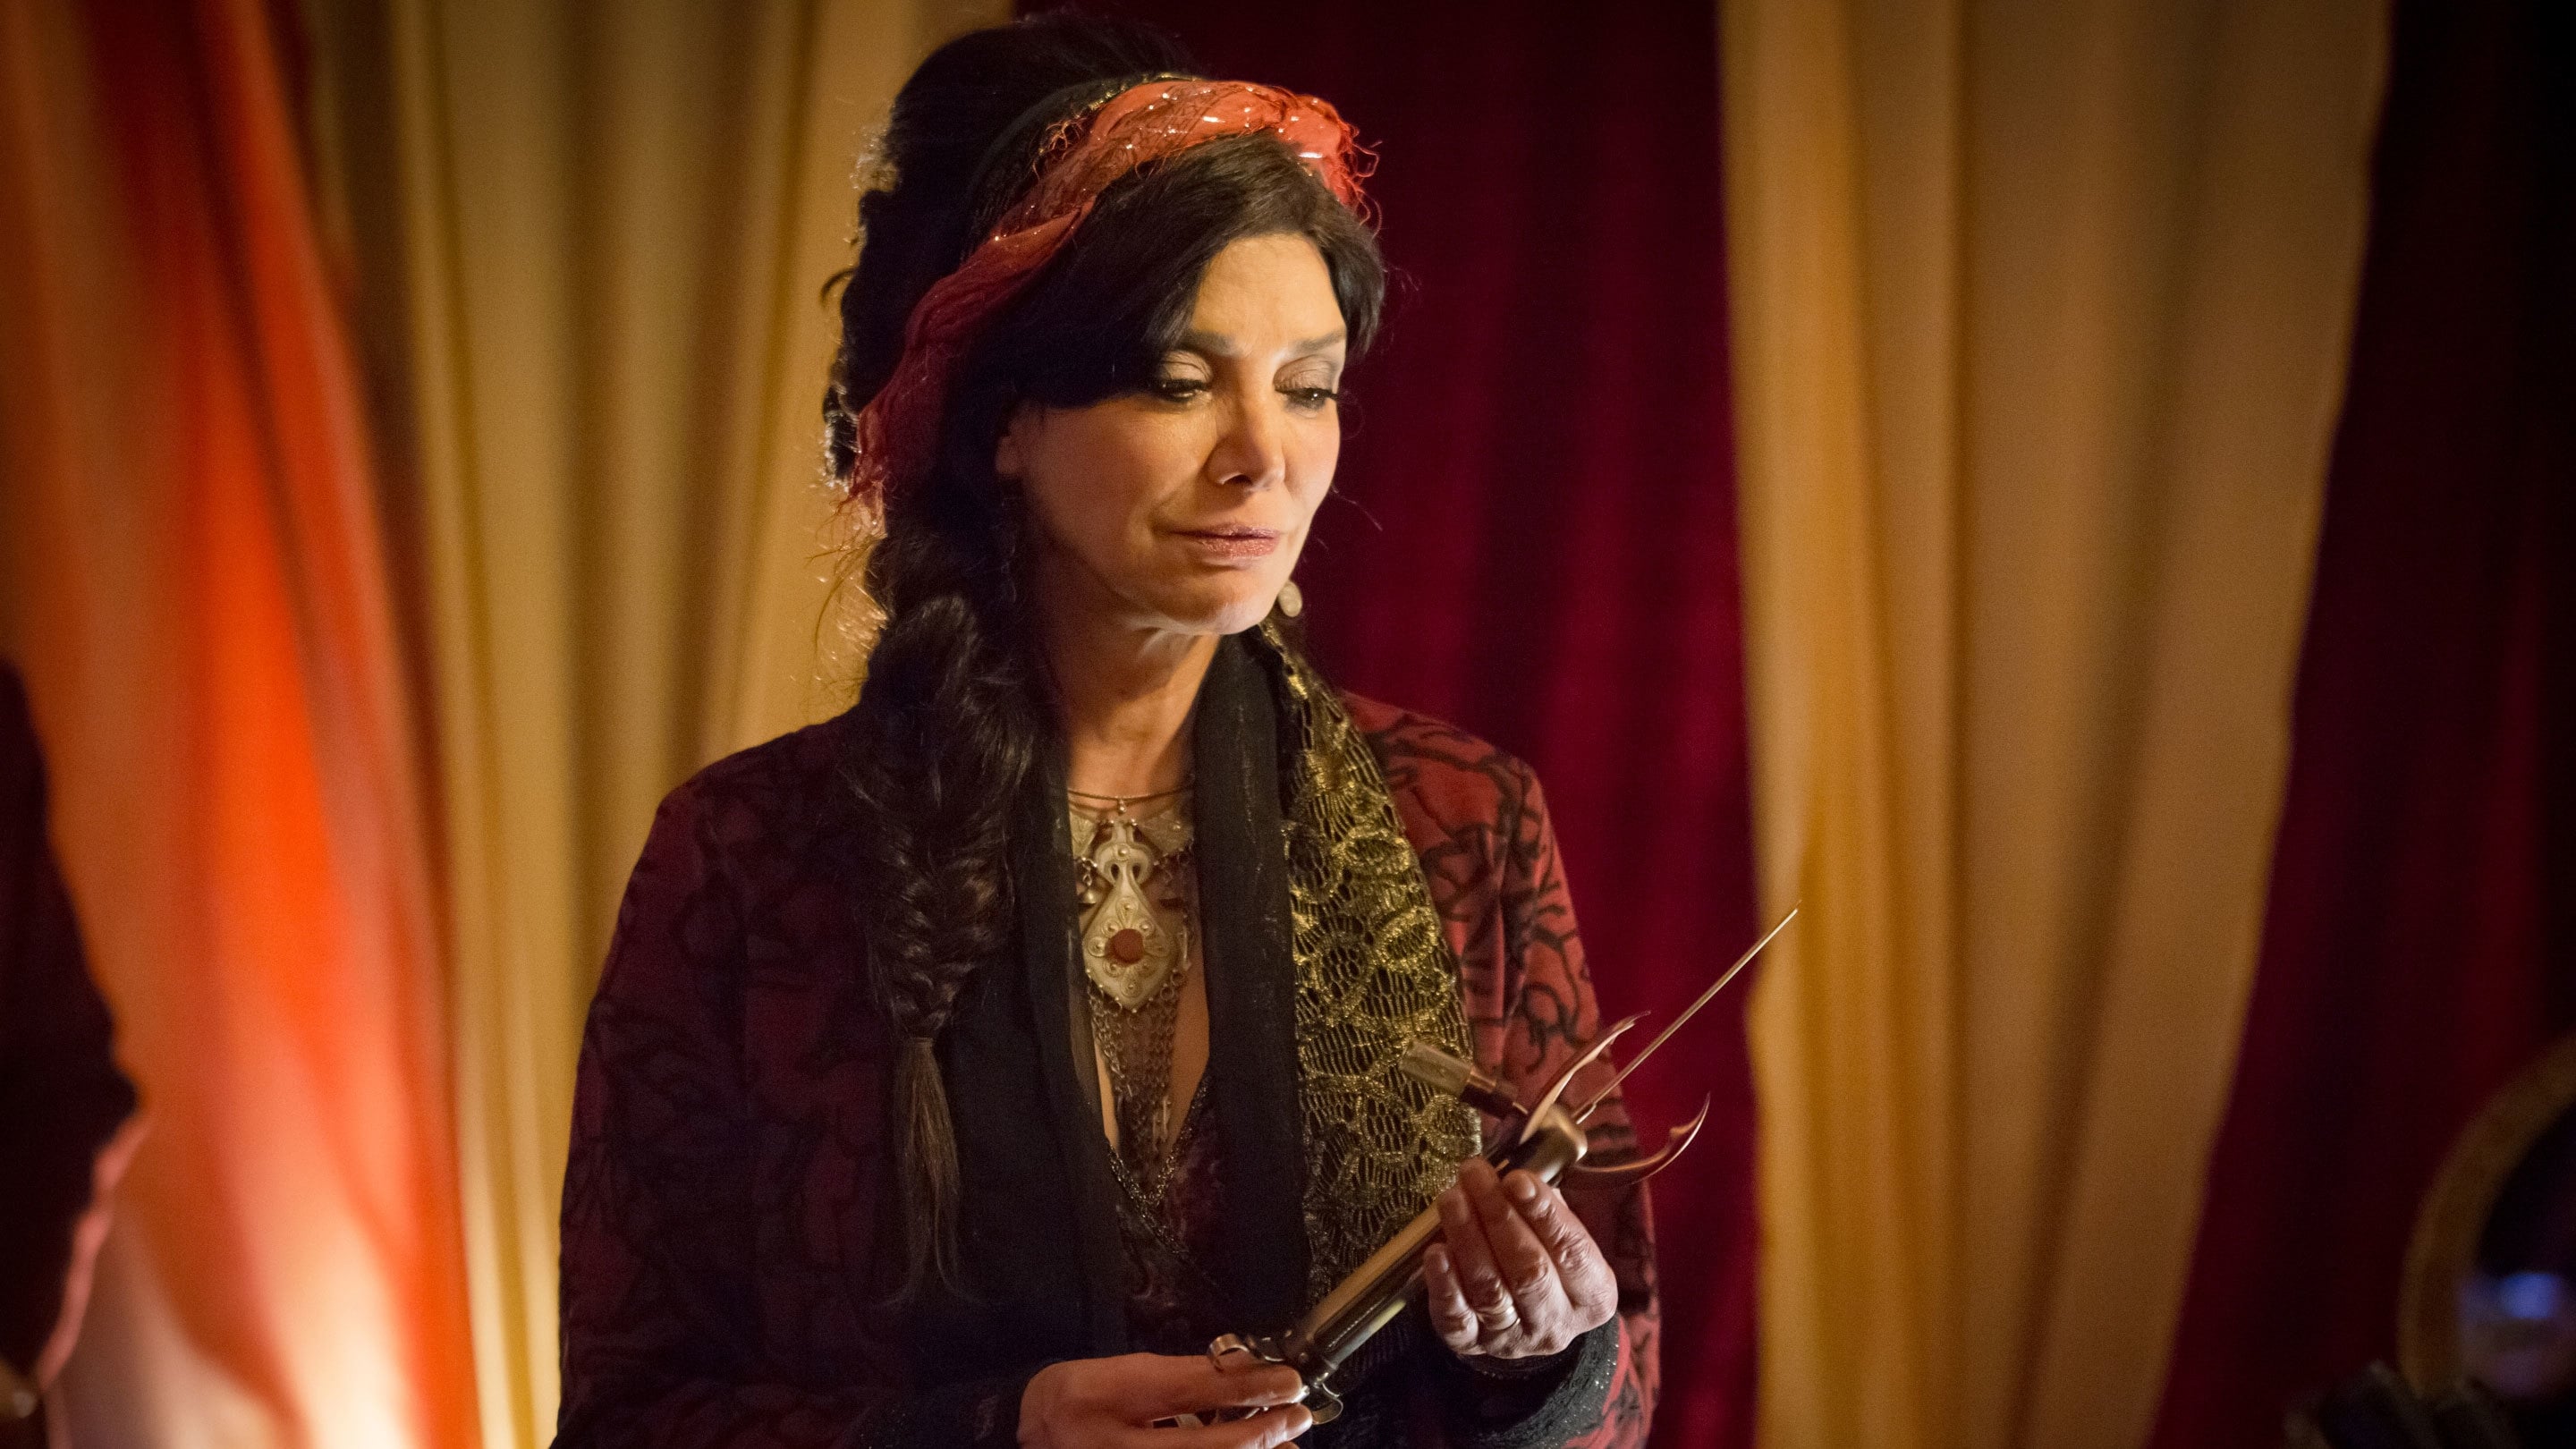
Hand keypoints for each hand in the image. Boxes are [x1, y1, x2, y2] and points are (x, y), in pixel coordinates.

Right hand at [1018, 1352, 1310, 1447]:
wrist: (1024, 1438)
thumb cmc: (1077, 1399)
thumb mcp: (1122, 1372)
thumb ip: (1181, 1375)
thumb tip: (1248, 1369)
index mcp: (1108, 1397)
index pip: (1190, 1392)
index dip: (1246, 1386)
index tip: (1288, 1380)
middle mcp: (1116, 1446)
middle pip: (1204, 1448)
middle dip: (1260, 1432)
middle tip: (1298, 1414)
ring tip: (1285, 1443)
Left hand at [1423, 1159, 1616, 1359]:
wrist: (1529, 1322)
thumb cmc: (1549, 1262)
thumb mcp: (1563, 1235)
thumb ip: (1546, 1205)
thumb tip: (1516, 1165)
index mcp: (1594, 1294)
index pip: (1571, 1250)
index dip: (1544, 1213)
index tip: (1515, 1177)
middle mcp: (1557, 1324)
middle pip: (1528, 1271)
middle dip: (1498, 1216)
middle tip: (1474, 1173)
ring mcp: (1514, 1340)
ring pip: (1490, 1290)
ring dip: (1468, 1239)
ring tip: (1451, 1197)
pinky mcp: (1473, 1347)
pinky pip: (1457, 1320)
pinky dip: (1445, 1285)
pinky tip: (1435, 1251)